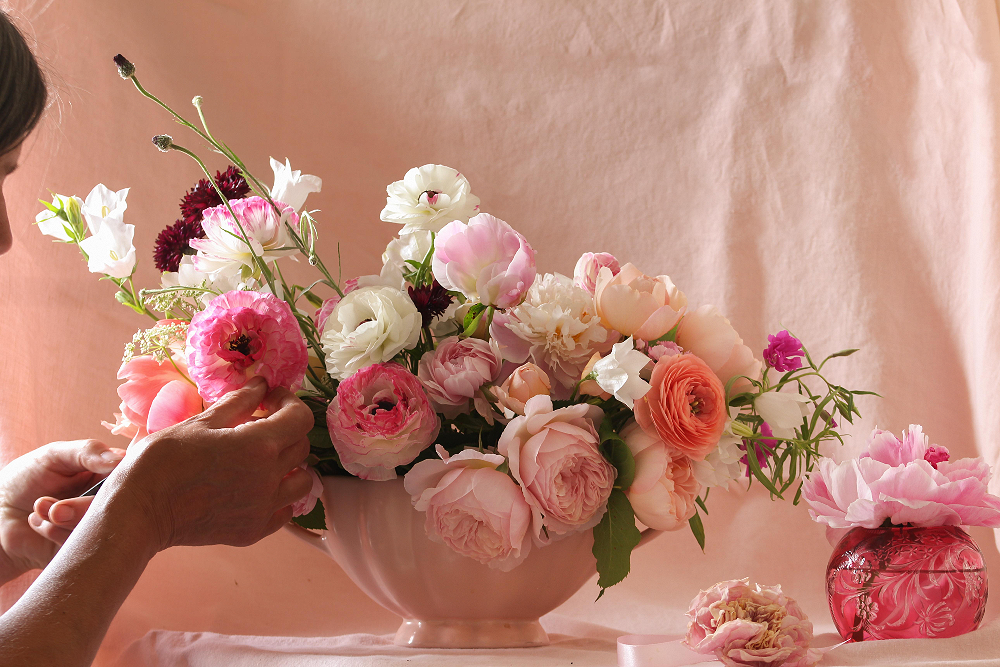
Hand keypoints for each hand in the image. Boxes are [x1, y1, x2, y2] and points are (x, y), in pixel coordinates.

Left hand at [0, 440, 124, 583]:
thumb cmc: (25, 479)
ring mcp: (99, 525)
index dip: (122, 476)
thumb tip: (122, 458)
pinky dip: (57, 532)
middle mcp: (110, 501)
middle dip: (84, 505)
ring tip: (40, 510)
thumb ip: (88, 452)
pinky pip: (86, 543)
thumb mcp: (55, 455)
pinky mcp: (85, 547)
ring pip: (103, 524)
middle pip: (122, 504)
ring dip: (65, 518)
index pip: (133, 473)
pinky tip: (40, 525)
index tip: (98, 479)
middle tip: (56, 507)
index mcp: (109, 474)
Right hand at [103, 377, 313, 552]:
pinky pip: (284, 511)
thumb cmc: (163, 460)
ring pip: (302, 482)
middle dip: (286, 429)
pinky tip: (257, 488)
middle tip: (260, 424)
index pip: (300, 418)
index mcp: (259, 445)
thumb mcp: (201, 423)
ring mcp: (264, 508)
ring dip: (291, 466)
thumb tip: (261, 384)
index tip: (271, 398)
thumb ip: (238, 402)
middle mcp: (270, 478)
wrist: (139, 511)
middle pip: (301, 447)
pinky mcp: (253, 531)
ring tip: (264, 459)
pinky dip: (279, 498)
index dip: (290, 402)